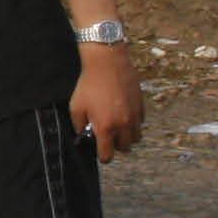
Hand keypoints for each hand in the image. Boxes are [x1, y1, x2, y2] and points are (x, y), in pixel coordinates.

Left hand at [71, 43, 143, 162]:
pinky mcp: (141, 106)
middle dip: (116, 146)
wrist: (107, 62)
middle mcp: (123, 124)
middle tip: (107, 136)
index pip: (108, 155)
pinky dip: (133, 123)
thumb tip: (83, 135)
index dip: (103, 155)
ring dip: (127, 136)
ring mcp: (135, 115)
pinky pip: (140, 123)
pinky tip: (123, 113)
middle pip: (125, 148)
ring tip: (117, 126)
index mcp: (106, 127)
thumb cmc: (89, 84)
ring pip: (136, 137)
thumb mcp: (76, 107)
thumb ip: (78, 126)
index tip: (100, 150)